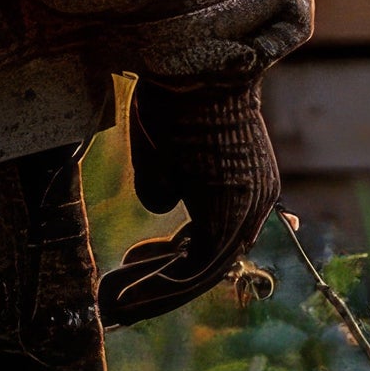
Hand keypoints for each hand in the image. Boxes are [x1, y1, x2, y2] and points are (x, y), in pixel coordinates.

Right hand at [96, 78, 279, 326]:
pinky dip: (158, 288)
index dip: (173, 255)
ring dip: (153, 294)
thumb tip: (162, 207)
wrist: (193, 66)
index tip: (136, 259)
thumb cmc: (177, 94)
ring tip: (113, 304)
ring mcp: (245, 211)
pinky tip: (126, 295)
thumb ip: (167, 182)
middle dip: (160, 285)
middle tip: (121, 300)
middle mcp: (256, 201)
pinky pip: (193, 271)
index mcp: (248, 180)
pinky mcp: (226, 218)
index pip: (214, 234)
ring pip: (200, 271)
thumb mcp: (168, 144)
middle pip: (209, 261)